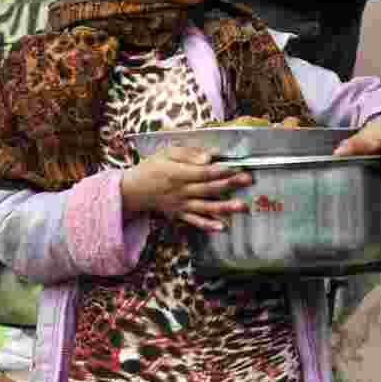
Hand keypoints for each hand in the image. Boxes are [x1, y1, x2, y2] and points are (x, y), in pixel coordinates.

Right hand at [121, 146, 251, 231]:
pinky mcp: (178, 214)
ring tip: (242, 206)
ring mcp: (180, 204)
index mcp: (178, 173)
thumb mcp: (166, 153)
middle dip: (230, 184)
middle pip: (209, 187)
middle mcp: (181, 190)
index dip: (221, 170)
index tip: (237, 166)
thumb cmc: (151, 168)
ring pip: (205, 206)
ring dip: (224, 207)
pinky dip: (207, 225)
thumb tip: (210, 156)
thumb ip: (188, 153)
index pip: (204, 172)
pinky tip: (221, 227)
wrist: (132, 190)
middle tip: (248, 180)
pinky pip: (194, 221)